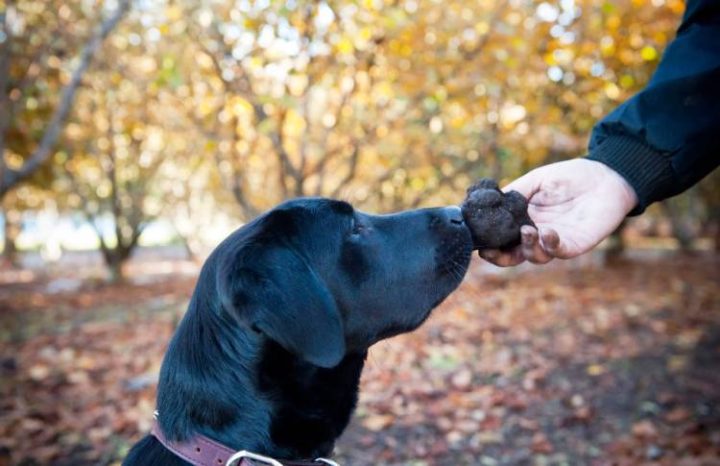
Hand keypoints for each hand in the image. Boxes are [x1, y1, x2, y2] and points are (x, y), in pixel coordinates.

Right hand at [479, 159, 637, 265]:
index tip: (478, 242)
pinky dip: (550, 245)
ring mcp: (556, 241)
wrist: (606, 175)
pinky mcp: (576, 243)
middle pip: (514, 256)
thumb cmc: (571, 177)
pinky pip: (560, 251)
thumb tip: (488, 202)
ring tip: (527, 230)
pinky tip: (548, 231)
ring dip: (526, 247)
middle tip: (491, 251)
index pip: (503, 239)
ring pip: (535, 256)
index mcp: (525, 221)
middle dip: (500, 258)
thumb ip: (515, 192)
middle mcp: (537, 235)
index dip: (489, 244)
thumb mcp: (536, 180)